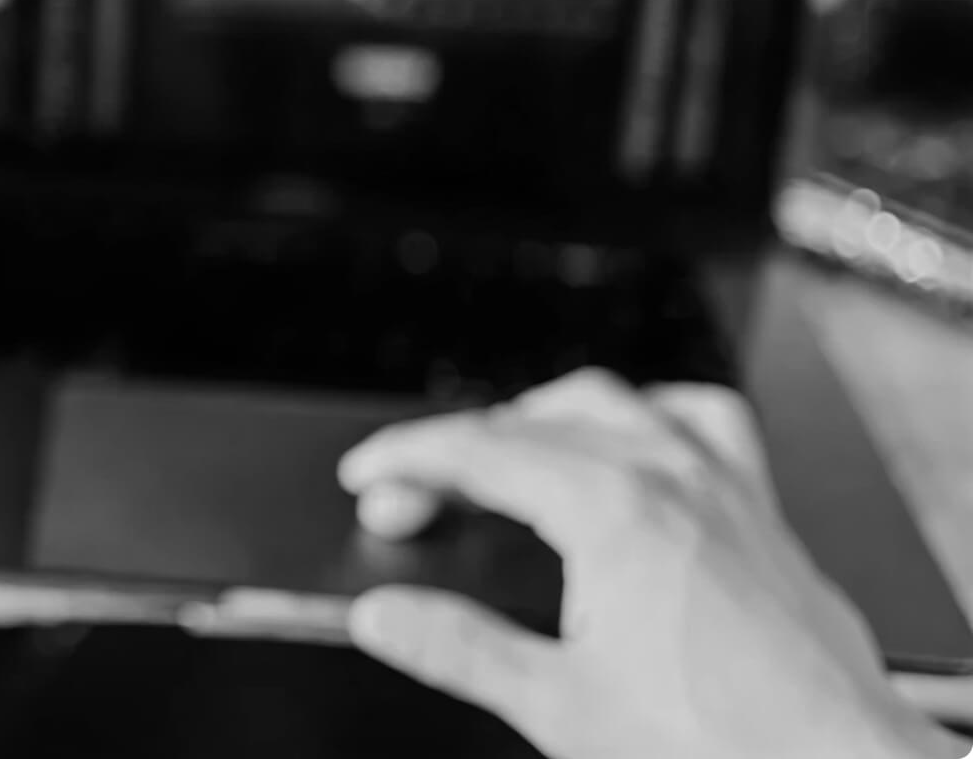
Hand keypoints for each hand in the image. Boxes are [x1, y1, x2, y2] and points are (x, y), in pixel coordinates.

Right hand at [338, 370, 965, 758]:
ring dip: (542, 417)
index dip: (406, 456)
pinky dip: (650, 417)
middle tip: (409, 499)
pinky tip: (634, 442)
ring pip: (616, 403)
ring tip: (500, 452)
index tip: (367, 475)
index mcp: (613, 510)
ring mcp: (724, 487)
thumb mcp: (559, 705)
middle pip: (532, 422)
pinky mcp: (762, 514)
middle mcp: (671, 478)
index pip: (479, 450)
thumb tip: (383, 615)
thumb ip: (457, 649)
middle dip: (457, 450)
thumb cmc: (723, 744)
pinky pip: (703, 422)